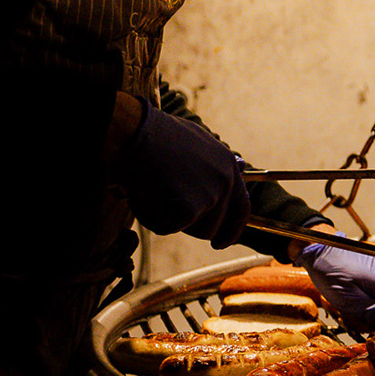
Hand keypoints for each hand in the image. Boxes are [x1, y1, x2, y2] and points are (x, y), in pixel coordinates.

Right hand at [109, 103, 250, 245]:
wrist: (133, 133)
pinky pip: (166, 228)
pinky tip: (143, 193)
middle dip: (191, 226)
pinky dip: (150, 216)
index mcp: (228, 166)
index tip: (221, 242)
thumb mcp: (197, 142)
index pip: (241, 208)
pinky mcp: (189, 211)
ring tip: (153, 190)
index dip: (231, 229)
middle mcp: (225, 182)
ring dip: (168, 219)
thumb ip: (216, 161)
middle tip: (168, 212)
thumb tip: (240, 165)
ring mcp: (209, 197)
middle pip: (214, 226)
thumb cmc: (155, 135)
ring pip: (191, 230)